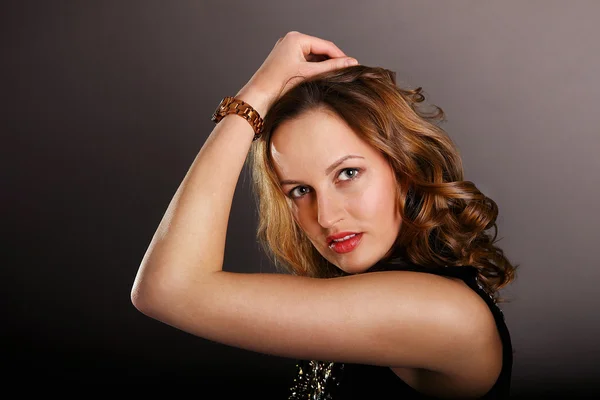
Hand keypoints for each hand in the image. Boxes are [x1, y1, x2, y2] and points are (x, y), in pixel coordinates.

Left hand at [236, 31, 357, 115]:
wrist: (258, 96)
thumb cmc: (279, 84)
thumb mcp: (309, 74)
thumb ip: (332, 67)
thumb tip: (351, 62)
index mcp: (296, 38)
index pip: (326, 45)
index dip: (340, 56)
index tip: (352, 65)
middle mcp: (290, 40)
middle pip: (319, 50)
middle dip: (332, 61)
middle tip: (346, 73)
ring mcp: (287, 50)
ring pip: (313, 57)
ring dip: (323, 66)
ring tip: (335, 77)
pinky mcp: (285, 60)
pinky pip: (304, 62)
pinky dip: (313, 69)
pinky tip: (321, 78)